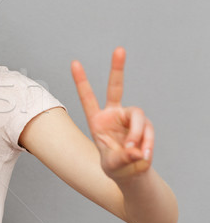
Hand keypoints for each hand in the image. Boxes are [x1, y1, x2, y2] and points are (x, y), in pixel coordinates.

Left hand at [71, 47, 153, 181]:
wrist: (131, 173)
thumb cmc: (116, 166)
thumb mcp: (112, 165)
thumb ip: (121, 158)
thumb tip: (135, 151)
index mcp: (96, 121)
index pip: (87, 98)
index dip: (81, 81)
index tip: (74, 63)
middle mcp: (113, 115)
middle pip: (116, 88)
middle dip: (117, 68)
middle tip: (119, 49)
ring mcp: (130, 118)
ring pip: (138, 116)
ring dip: (137, 134)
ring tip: (135, 152)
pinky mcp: (145, 126)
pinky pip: (148, 131)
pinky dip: (147, 144)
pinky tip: (143, 156)